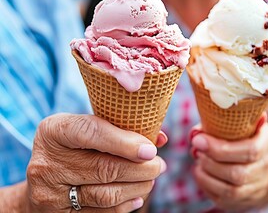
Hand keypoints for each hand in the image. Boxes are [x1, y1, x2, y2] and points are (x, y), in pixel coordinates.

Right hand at [26, 113, 166, 212]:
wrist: (45, 174)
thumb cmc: (74, 144)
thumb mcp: (87, 126)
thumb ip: (119, 128)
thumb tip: (159, 139)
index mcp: (54, 132)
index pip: (91, 133)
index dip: (124, 142)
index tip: (150, 150)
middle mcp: (47, 163)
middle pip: (104, 168)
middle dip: (141, 169)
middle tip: (159, 165)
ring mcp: (50, 194)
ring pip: (105, 195)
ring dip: (137, 188)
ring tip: (150, 179)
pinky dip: (125, 205)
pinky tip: (137, 196)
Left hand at [190, 114, 267, 211]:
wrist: (260, 158)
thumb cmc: (243, 134)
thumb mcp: (238, 123)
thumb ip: (218, 125)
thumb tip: (196, 133)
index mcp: (266, 141)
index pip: (250, 150)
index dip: (220, 148)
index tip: (198, 140)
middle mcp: (266, 165)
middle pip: (238, 174)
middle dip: (211, 163)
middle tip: (197, 152)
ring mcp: (259, 185)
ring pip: (231, 191)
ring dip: (207, 177)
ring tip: (198, 164)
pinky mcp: (247, 199)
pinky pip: (225, 200)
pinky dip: (207, 187)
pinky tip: (201, 174)